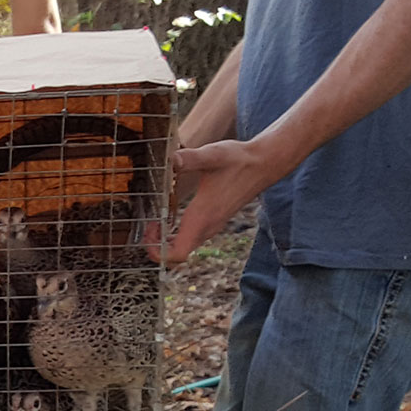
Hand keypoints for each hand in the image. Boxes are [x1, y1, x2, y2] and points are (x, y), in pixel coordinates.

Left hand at [147, 137, 299, 265]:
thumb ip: (190, 158)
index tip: (147, 233)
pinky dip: (176, 234)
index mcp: (202, 217)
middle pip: (178, 255)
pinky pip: (191, 238)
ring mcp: (212, 226)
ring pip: (184, 248)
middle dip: (157, 246)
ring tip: (154, 221)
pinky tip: (169, 216)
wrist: (263, 164)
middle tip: (147, 225)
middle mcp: (207, 227)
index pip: (178, 254)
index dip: (158, 252)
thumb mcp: (212, 155)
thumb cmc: (238, 160)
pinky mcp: (214, 221)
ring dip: (166, 241)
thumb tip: (171, 159)